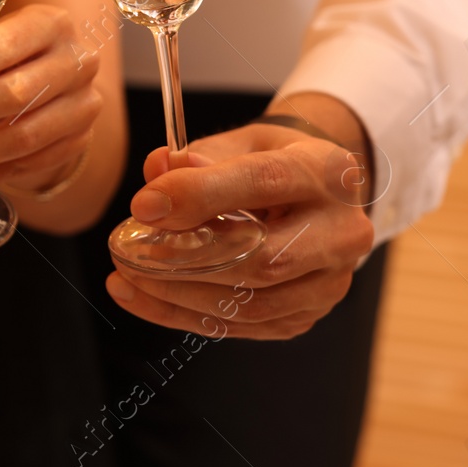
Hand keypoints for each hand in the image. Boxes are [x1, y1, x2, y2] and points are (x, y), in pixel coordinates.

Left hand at [104, 111, 375, 339]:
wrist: (313, 194)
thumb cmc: (268, 160)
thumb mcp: (240, 141)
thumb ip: (200, 156)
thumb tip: (158, 170)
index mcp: (327, 171)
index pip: (264, 183)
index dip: (199, 195)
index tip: (143, 205)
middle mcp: (342, 231)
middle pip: (263, 257)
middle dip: (184, 258)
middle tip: (126, 250)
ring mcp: (330, 281)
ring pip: (251, 303)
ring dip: (177, 293)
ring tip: (125, 274)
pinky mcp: (306, 314)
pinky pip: (241, 325)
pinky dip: (182, 314)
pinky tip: (140, 296)